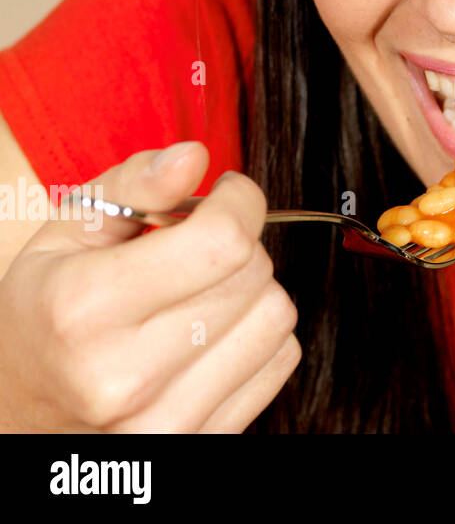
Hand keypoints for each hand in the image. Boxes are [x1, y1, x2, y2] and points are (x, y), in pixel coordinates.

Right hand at [0, 142, 299, 431]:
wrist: (20, 409)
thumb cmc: (48, 310)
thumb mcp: (65, 234)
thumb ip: (132, 184)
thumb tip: (194, 156)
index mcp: (81, 310)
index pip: (222, 241)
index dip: (239, 201)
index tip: (226, 194)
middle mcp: (122, 378)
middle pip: (253, 274)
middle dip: (237, 245)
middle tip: (195, 251)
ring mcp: (163, 424)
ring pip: (277, 317)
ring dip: (252, 291)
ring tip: (200, 294)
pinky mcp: (200, 444)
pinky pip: (281, 360)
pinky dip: (259, 336)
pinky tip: (211, 335)